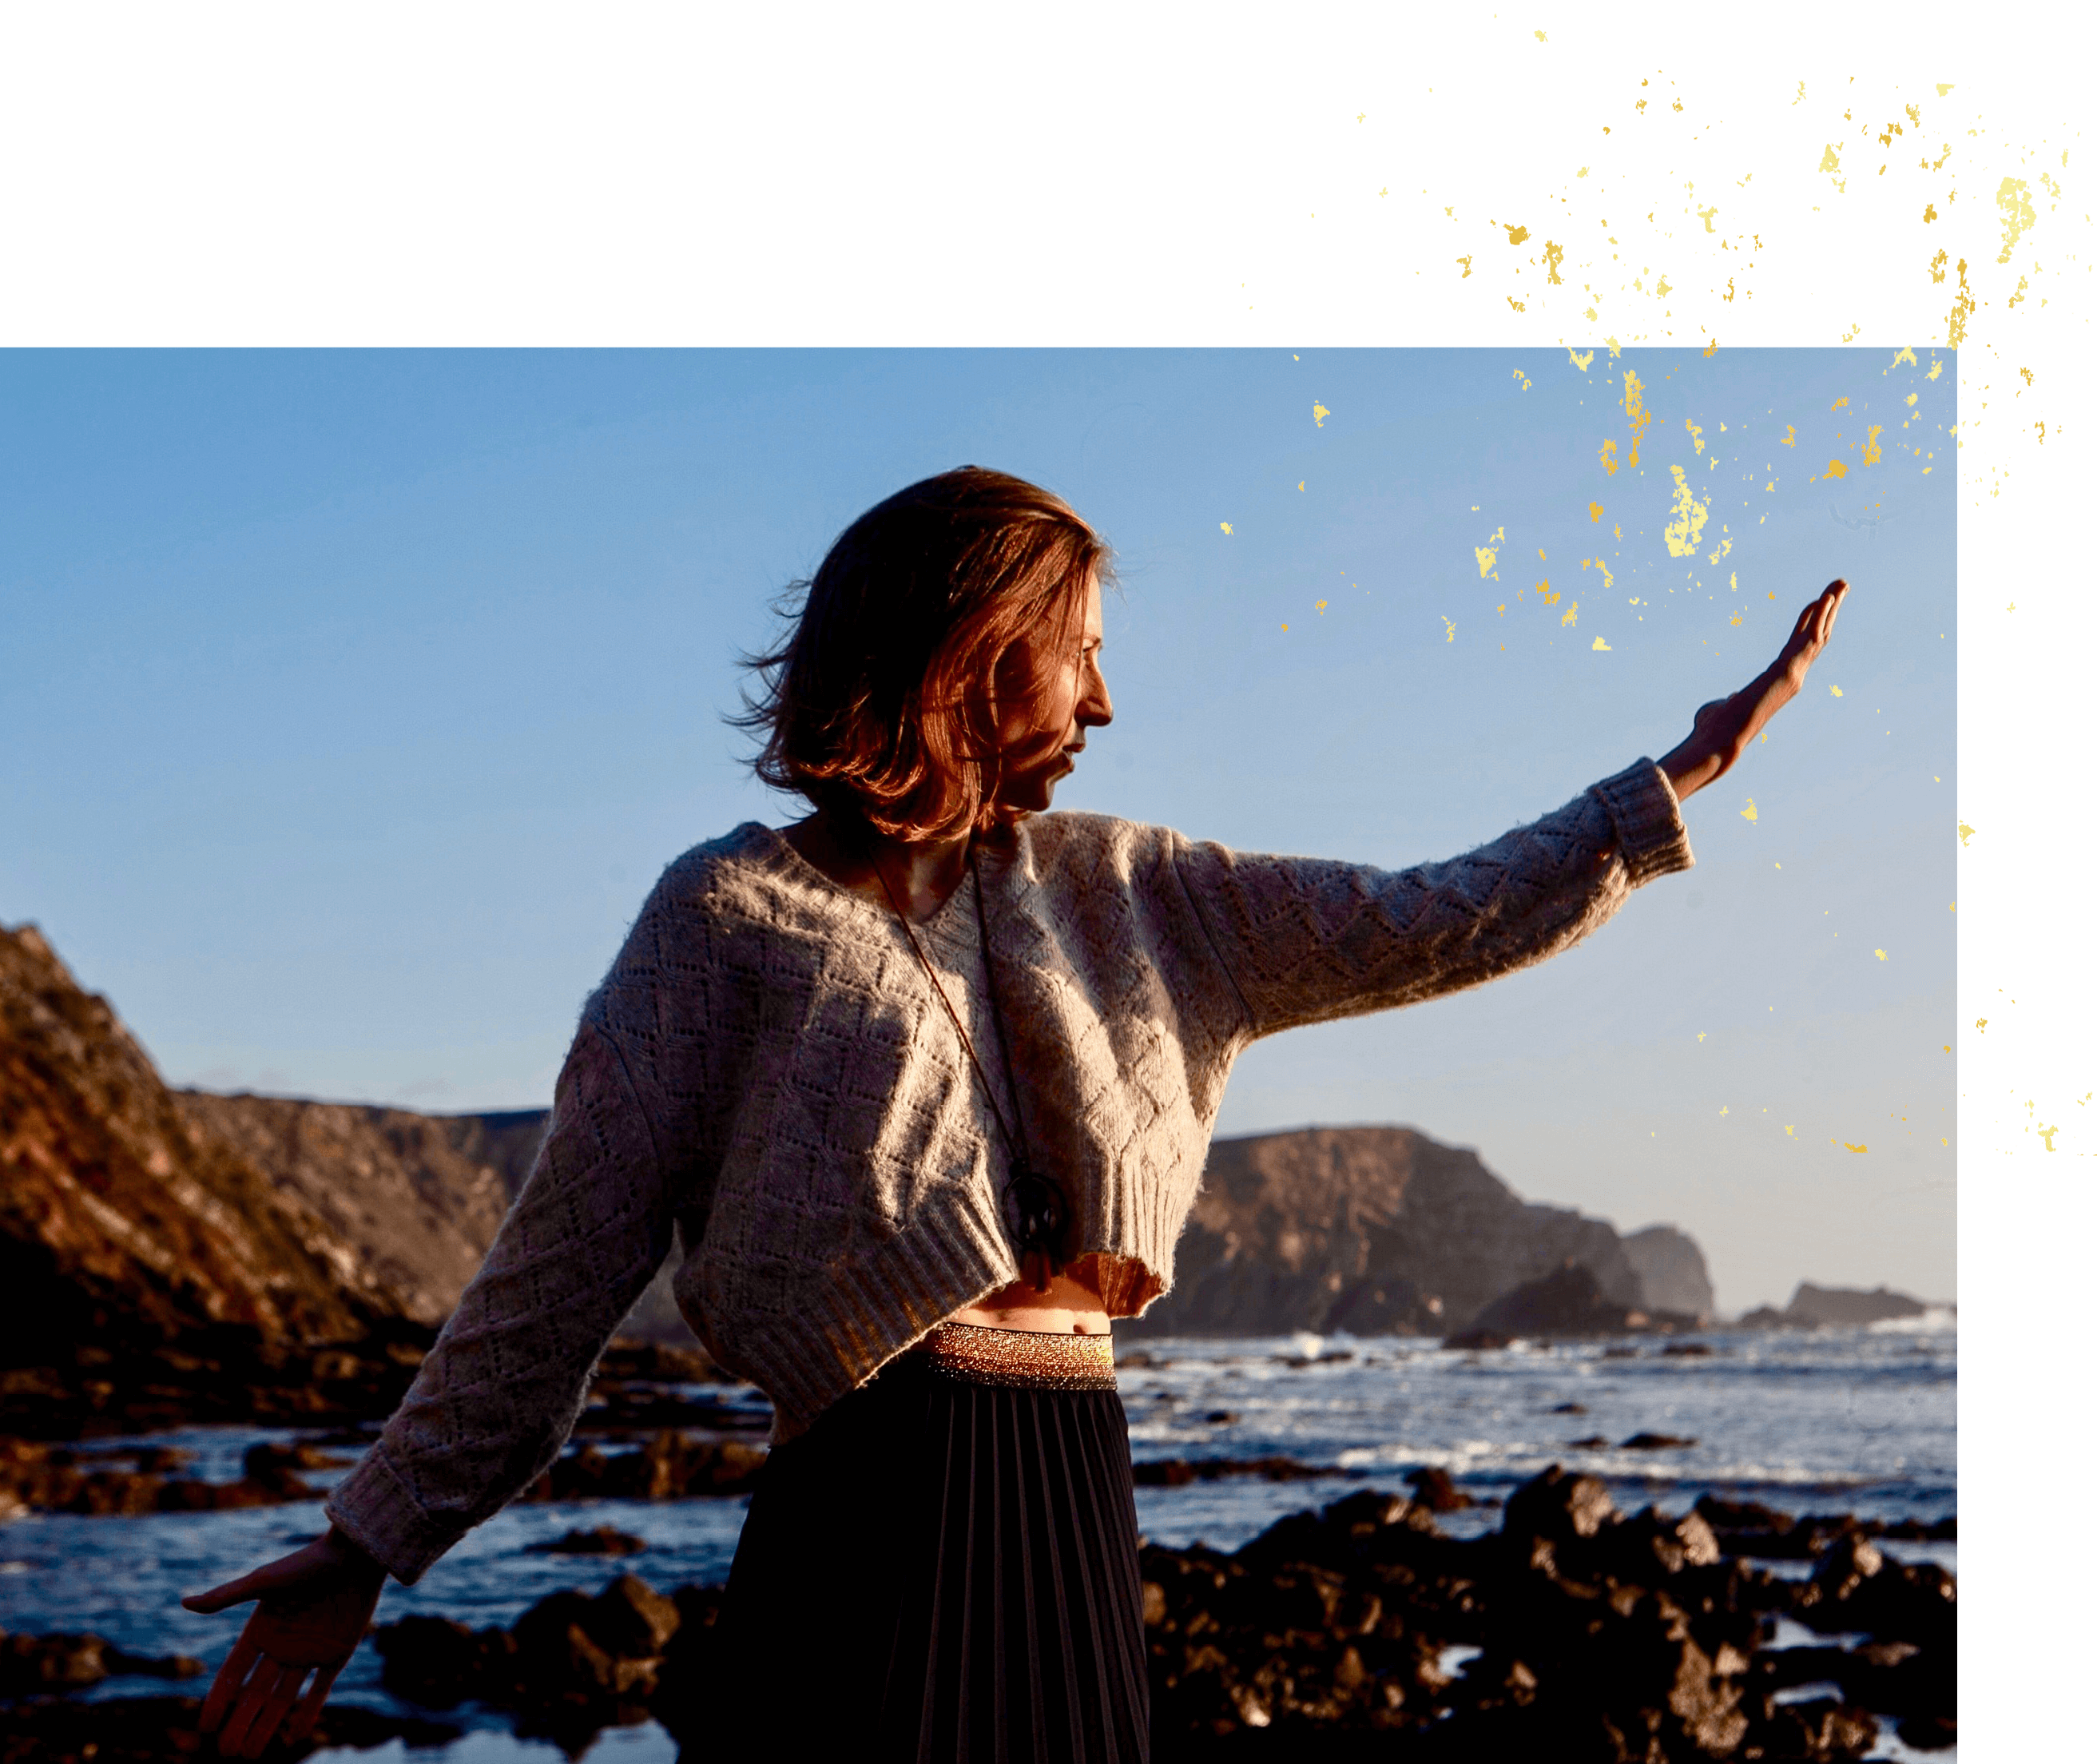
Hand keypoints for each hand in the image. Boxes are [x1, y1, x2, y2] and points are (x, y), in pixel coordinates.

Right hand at [182, 1528, 386, 1755]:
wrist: (357, 1554)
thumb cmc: (309, 1562)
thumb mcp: (265, 1581)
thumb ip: (227, 1596)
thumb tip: (184, 1603)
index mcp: (260, 1630)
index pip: (234, 1673)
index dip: (219, 1700)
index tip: (204, 1727)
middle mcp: (282, 1646)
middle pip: (255, 1694)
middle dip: (240, 1724)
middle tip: (228, 1753)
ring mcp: (309, 1652)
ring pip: (282, 1699)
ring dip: (266, 1726)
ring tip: (250, 1756)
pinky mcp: (336, 1655)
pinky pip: (319, 1691)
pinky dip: (308, 1713)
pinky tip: (294, 1736)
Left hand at [1659, 579, 1848, 800]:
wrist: (1716, 743)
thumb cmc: (1714, 730)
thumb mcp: (1724, 707)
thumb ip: (1732, 700)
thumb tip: (1730, 700)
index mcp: (1777, 682)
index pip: (1798, 647)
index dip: (1808, 623)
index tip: (1816, 602)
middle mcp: (1791, 678)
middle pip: (1816, 637)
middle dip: (1830, 610)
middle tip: (1841, 584)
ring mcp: (1792, 676)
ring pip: (1817, 635)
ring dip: (1829, 607)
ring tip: (1840, 583)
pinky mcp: (1786, 673)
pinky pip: (1807, 640)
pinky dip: (1817, 618)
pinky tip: (1824, 598)